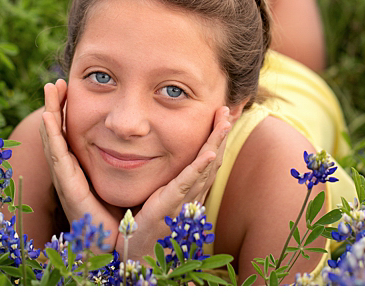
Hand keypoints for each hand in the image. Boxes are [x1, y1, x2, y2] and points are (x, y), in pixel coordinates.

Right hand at [40, 79, 120, 246]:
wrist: (121, 241)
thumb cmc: (125, 210)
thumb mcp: (129, 174)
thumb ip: (133, 155)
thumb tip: (145, 130)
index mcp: (84, 168)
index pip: (72, 134)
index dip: (67, 111)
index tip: (67, 85)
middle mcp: (73, 173)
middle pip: (59, 134)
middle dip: (53, 107)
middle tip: (51, 83)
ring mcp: (69, 180)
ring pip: (55, 142)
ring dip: (49, 116)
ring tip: (48, 92)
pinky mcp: (70, 189)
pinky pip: (59, 158)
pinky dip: (52, 137)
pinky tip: (48, 119)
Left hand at [120, 106, 234, 261]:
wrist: (137, 254)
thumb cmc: (146, 227)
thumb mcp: (162, 199)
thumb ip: (169, 182)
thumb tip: (166, 160)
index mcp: (192, 191)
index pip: (209, 159)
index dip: (218, 138)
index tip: (223, 117)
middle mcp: (194, 194)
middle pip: (213, 158)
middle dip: (221, 133)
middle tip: (227, 109)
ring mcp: (185, 200)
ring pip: (206, 166)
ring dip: (216, 142)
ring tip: (224, 120)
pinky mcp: (170, 204)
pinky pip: (187, 183)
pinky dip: (199, 167)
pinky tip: (209, 153)